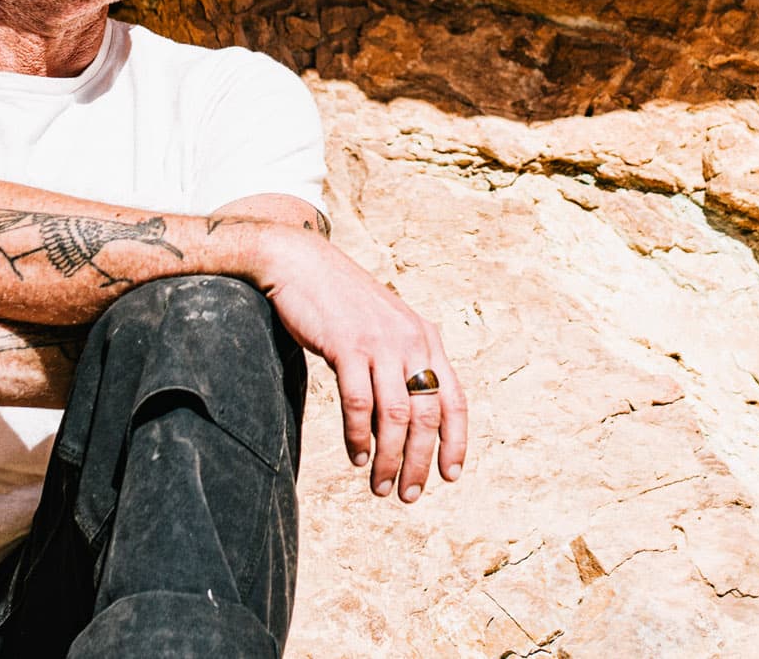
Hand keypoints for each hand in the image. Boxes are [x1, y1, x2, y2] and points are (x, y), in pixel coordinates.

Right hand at [253, 227, 467, 502]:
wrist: (302, 264)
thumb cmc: (342, 304)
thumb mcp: (384, 330)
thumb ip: (399, 368)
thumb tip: (397, 429)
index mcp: (427, 338)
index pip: (454, 398)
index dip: (456, 441)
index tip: (450, 476)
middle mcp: (411, 340)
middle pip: (427, 414)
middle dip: (420, 461)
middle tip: (408, 495)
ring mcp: (380, 342)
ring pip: (396, 415)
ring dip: (390, 458)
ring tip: (381, 487)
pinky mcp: (348, 345)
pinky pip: (359, 403)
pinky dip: (358, 436)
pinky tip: (357, 457)